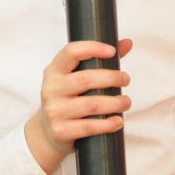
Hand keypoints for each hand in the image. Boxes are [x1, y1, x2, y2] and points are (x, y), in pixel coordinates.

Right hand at [25, 38, 132, 173]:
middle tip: (126, 79)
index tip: (112, 51)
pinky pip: (89, 127)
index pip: (71, 52)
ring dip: (115, 103)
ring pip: (92, 104)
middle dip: (112, 78)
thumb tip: (127, 43)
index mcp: (54, 70)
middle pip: (86, 79)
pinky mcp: (61, 130)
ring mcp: (55, 111)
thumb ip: (100, 60)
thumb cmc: (68, 98)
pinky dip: (107, 124)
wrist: (46, 132)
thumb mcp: (75, 77)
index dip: (92, 48)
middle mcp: (51, 89)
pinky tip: (118, 121)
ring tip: (126, 102)